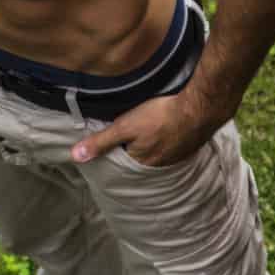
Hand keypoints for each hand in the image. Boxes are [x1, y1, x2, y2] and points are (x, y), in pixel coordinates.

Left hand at [71, 91, 220, 167]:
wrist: (199, 109)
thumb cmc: (160, 117)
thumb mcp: (124, 127)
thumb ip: (101, 142)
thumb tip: (75, 156)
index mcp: (141, 163)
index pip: (122, 161)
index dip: (116, 149)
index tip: (112, 139)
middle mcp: (159, 166)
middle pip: (140, 158)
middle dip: (134, 149)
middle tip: (130, 134)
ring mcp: (176, 157)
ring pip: (157, 153)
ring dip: (151, 145)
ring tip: (147, 131)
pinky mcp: (188, 147)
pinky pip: (172, 147)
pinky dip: (166, 140)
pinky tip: (166, 129)